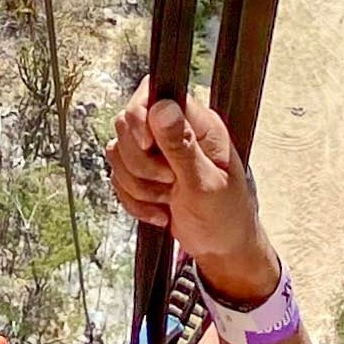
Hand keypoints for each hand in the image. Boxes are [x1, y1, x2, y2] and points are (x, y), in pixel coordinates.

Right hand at [107, 82, 276, 300]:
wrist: (221, 250)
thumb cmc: (226, 217)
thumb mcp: (205, 184)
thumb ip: (181, 146)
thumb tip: (162, 108)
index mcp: (199, 124)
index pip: (153, 93)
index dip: (139, 117)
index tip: (146, 146)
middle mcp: (175, 132)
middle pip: (126, 124)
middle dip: (140, 163)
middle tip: (169, 182)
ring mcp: (157, 152)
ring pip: (118, 152)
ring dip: (137, 185)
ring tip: (167, 198)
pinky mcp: (144, 173)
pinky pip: (118, 177)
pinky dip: (133, 199)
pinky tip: (159, 210)